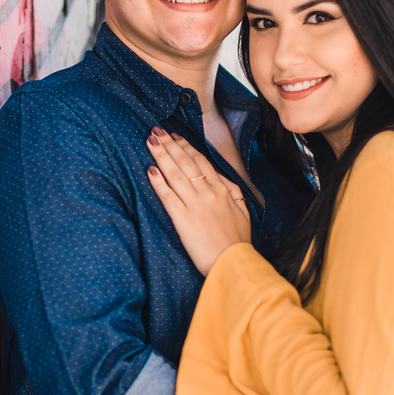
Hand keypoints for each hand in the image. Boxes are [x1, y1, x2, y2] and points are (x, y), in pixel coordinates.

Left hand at [145, 128, 250, 275]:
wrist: (234, 263)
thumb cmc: (238, 241)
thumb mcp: (243, 212)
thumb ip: (233, 192)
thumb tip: (221, 178)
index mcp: (222, 191)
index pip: (200, 162)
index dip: (185, 147)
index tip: (174, 136)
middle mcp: (207, 194)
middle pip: (185, 163)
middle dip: (169, 145)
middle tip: (156, 131)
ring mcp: (195, 206)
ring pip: (175, 175)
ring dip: (162, 156)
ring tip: (151, 142)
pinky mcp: (183, 220)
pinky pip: (168, 197)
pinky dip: (158, 182)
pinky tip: (150, 170)